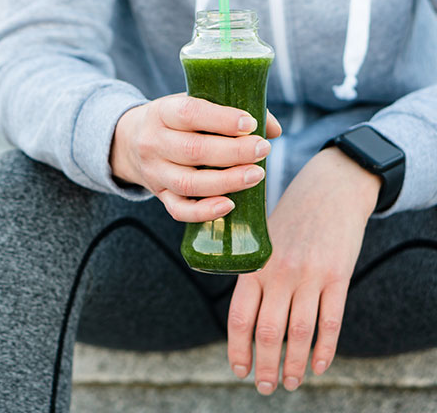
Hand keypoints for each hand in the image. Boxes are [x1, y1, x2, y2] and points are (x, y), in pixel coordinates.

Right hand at [109, 93, 281, 221]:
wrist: (129, 141)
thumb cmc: (175, 121)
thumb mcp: (192, 104)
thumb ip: (230, 112)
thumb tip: (272, 129)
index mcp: (162, 112)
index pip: (190, 113)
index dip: (222, 120)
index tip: (250, 123)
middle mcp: (153, 142)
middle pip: (193, 151)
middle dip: (234, 152)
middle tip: (263, 149)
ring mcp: (155, 172)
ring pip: (188, 183)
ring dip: (227, 181)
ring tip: (257, 175)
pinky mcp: (159, 195)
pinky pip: (179, 210)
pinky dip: (205, 211)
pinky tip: (229, 205)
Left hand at [227, 147, 380, 393]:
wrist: (328, 188)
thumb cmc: (289, 215)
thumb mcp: (261, 237)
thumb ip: (251, 271)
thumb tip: (242, 313)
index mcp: (254, 264)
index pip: (240, 317)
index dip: (238, 349)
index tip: (239, 370)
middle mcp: (279, 273)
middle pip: (269, 333)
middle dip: (266, 366)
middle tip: (265, 387)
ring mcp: (310, 276)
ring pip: (300, 334)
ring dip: (294, 365)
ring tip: (291, 383)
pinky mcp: (338, 276)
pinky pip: (331, 322)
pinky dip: (324, 349)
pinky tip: (319, 366)